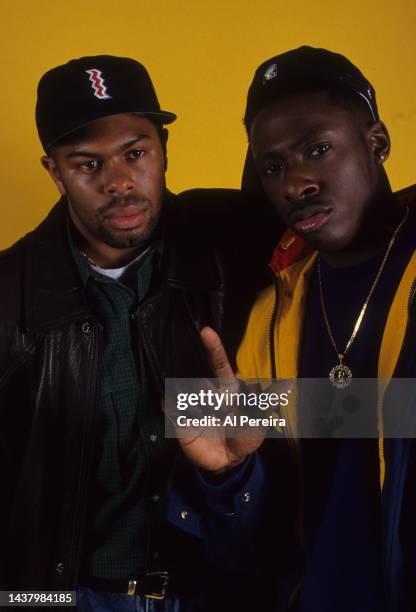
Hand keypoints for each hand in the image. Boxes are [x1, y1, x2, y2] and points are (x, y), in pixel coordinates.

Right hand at [165, 326, 268, 473]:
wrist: (227, 463)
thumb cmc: (245, 437)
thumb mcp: (258, 420)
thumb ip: (268, 401)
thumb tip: (290, 383)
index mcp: (227, 389)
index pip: (219, 363)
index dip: (213, 347)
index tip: (206, 331)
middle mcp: (208, 393)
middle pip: (201, 382)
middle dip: (208, 397)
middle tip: (219, 414)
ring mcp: (192, 405)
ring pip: (186, 392)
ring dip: (196, 407)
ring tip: (205, 420)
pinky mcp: (179, 420)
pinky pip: (170, 406)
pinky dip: (176, 409)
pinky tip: (184, 417)